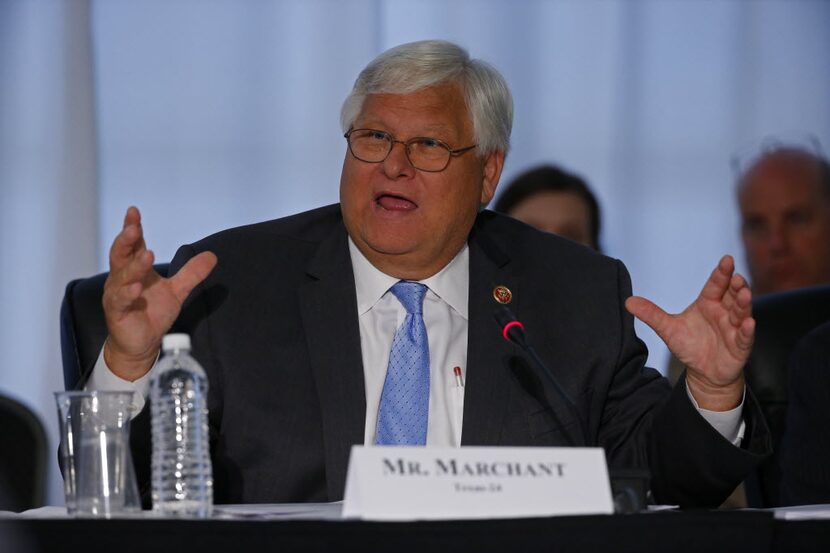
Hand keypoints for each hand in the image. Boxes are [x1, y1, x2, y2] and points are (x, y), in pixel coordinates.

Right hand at [102, 207, 216, 380]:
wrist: (142, 344)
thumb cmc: (152, 313)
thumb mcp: (177, 291)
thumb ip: (191, 273)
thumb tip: (212, 255)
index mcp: (134, 269)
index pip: (133, 244)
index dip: (132, 227)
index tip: (134, 211)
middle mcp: (122, 278)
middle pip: (120, 254)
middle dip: (126, 240)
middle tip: (134, 228)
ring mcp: (117, 294)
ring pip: (122, 276)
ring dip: (134, 266)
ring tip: (146, 256)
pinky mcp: (116, 312)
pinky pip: (120, 300)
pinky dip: (128, 293)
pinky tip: (136, 288)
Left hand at [625, 255, 753, 410]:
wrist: (702, 371)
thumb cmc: (689, 345)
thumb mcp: (668, 329)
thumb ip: (652, 314)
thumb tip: (628, 301)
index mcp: (708, 303)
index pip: (715, 285)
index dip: (721, 273)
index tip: (726, 260)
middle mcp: (724, 312)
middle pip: (732, 295)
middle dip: (736, 285)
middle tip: (737, 276)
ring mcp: (734, 328)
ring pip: (741, 312)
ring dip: (744, 303)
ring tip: (745, 293)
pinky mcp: (740, 346)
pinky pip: (745, 337)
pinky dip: (748, 330)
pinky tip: (749, 323)